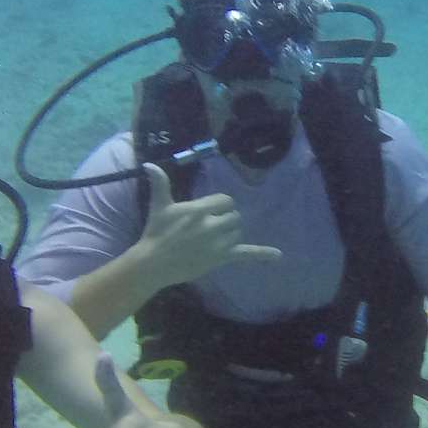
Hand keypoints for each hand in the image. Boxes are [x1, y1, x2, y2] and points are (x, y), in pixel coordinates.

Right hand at [139, 163, 282, 284]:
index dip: (220, 206)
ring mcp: (219, 242)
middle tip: (211, 227)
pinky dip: (262, 254)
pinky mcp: (222, 258)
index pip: (225, 200)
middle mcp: (213, 224)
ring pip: (237, 232)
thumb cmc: (156, 232)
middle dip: (225, 219)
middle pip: (234, 216)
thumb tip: (149, 164)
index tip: (210, 212)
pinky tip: (277, 255)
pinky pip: (246, 254)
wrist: (153, 263)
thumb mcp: (159, 206)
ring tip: (215, 239)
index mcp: (200, 209)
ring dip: (231, 233)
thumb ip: (160, 183)